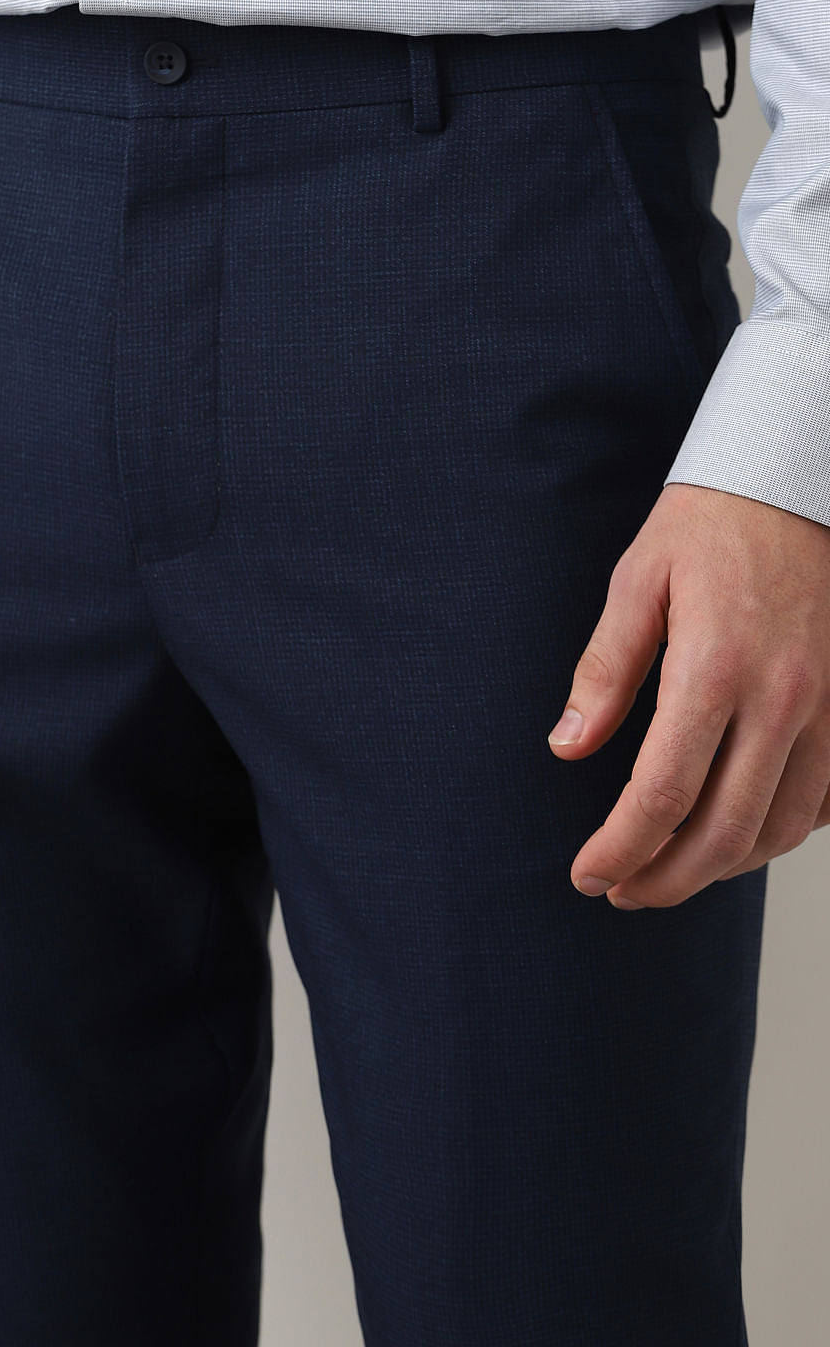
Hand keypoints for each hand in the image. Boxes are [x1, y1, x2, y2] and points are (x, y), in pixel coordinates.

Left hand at [548, 481, 829, 909]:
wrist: (798, 481)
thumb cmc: (711, 525)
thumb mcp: (638, 583)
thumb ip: (604, 671)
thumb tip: (568, 746)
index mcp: (717, 668)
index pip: (663, 793)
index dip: (620, 849)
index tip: (587, 875)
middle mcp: (785, 700)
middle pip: (724, 833)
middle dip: (664, 880)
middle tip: (620, 892)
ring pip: (779, 830)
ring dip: (719, 868)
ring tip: (667, 871)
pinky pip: (821, 804)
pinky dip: (775, 835)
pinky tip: (734, 835)